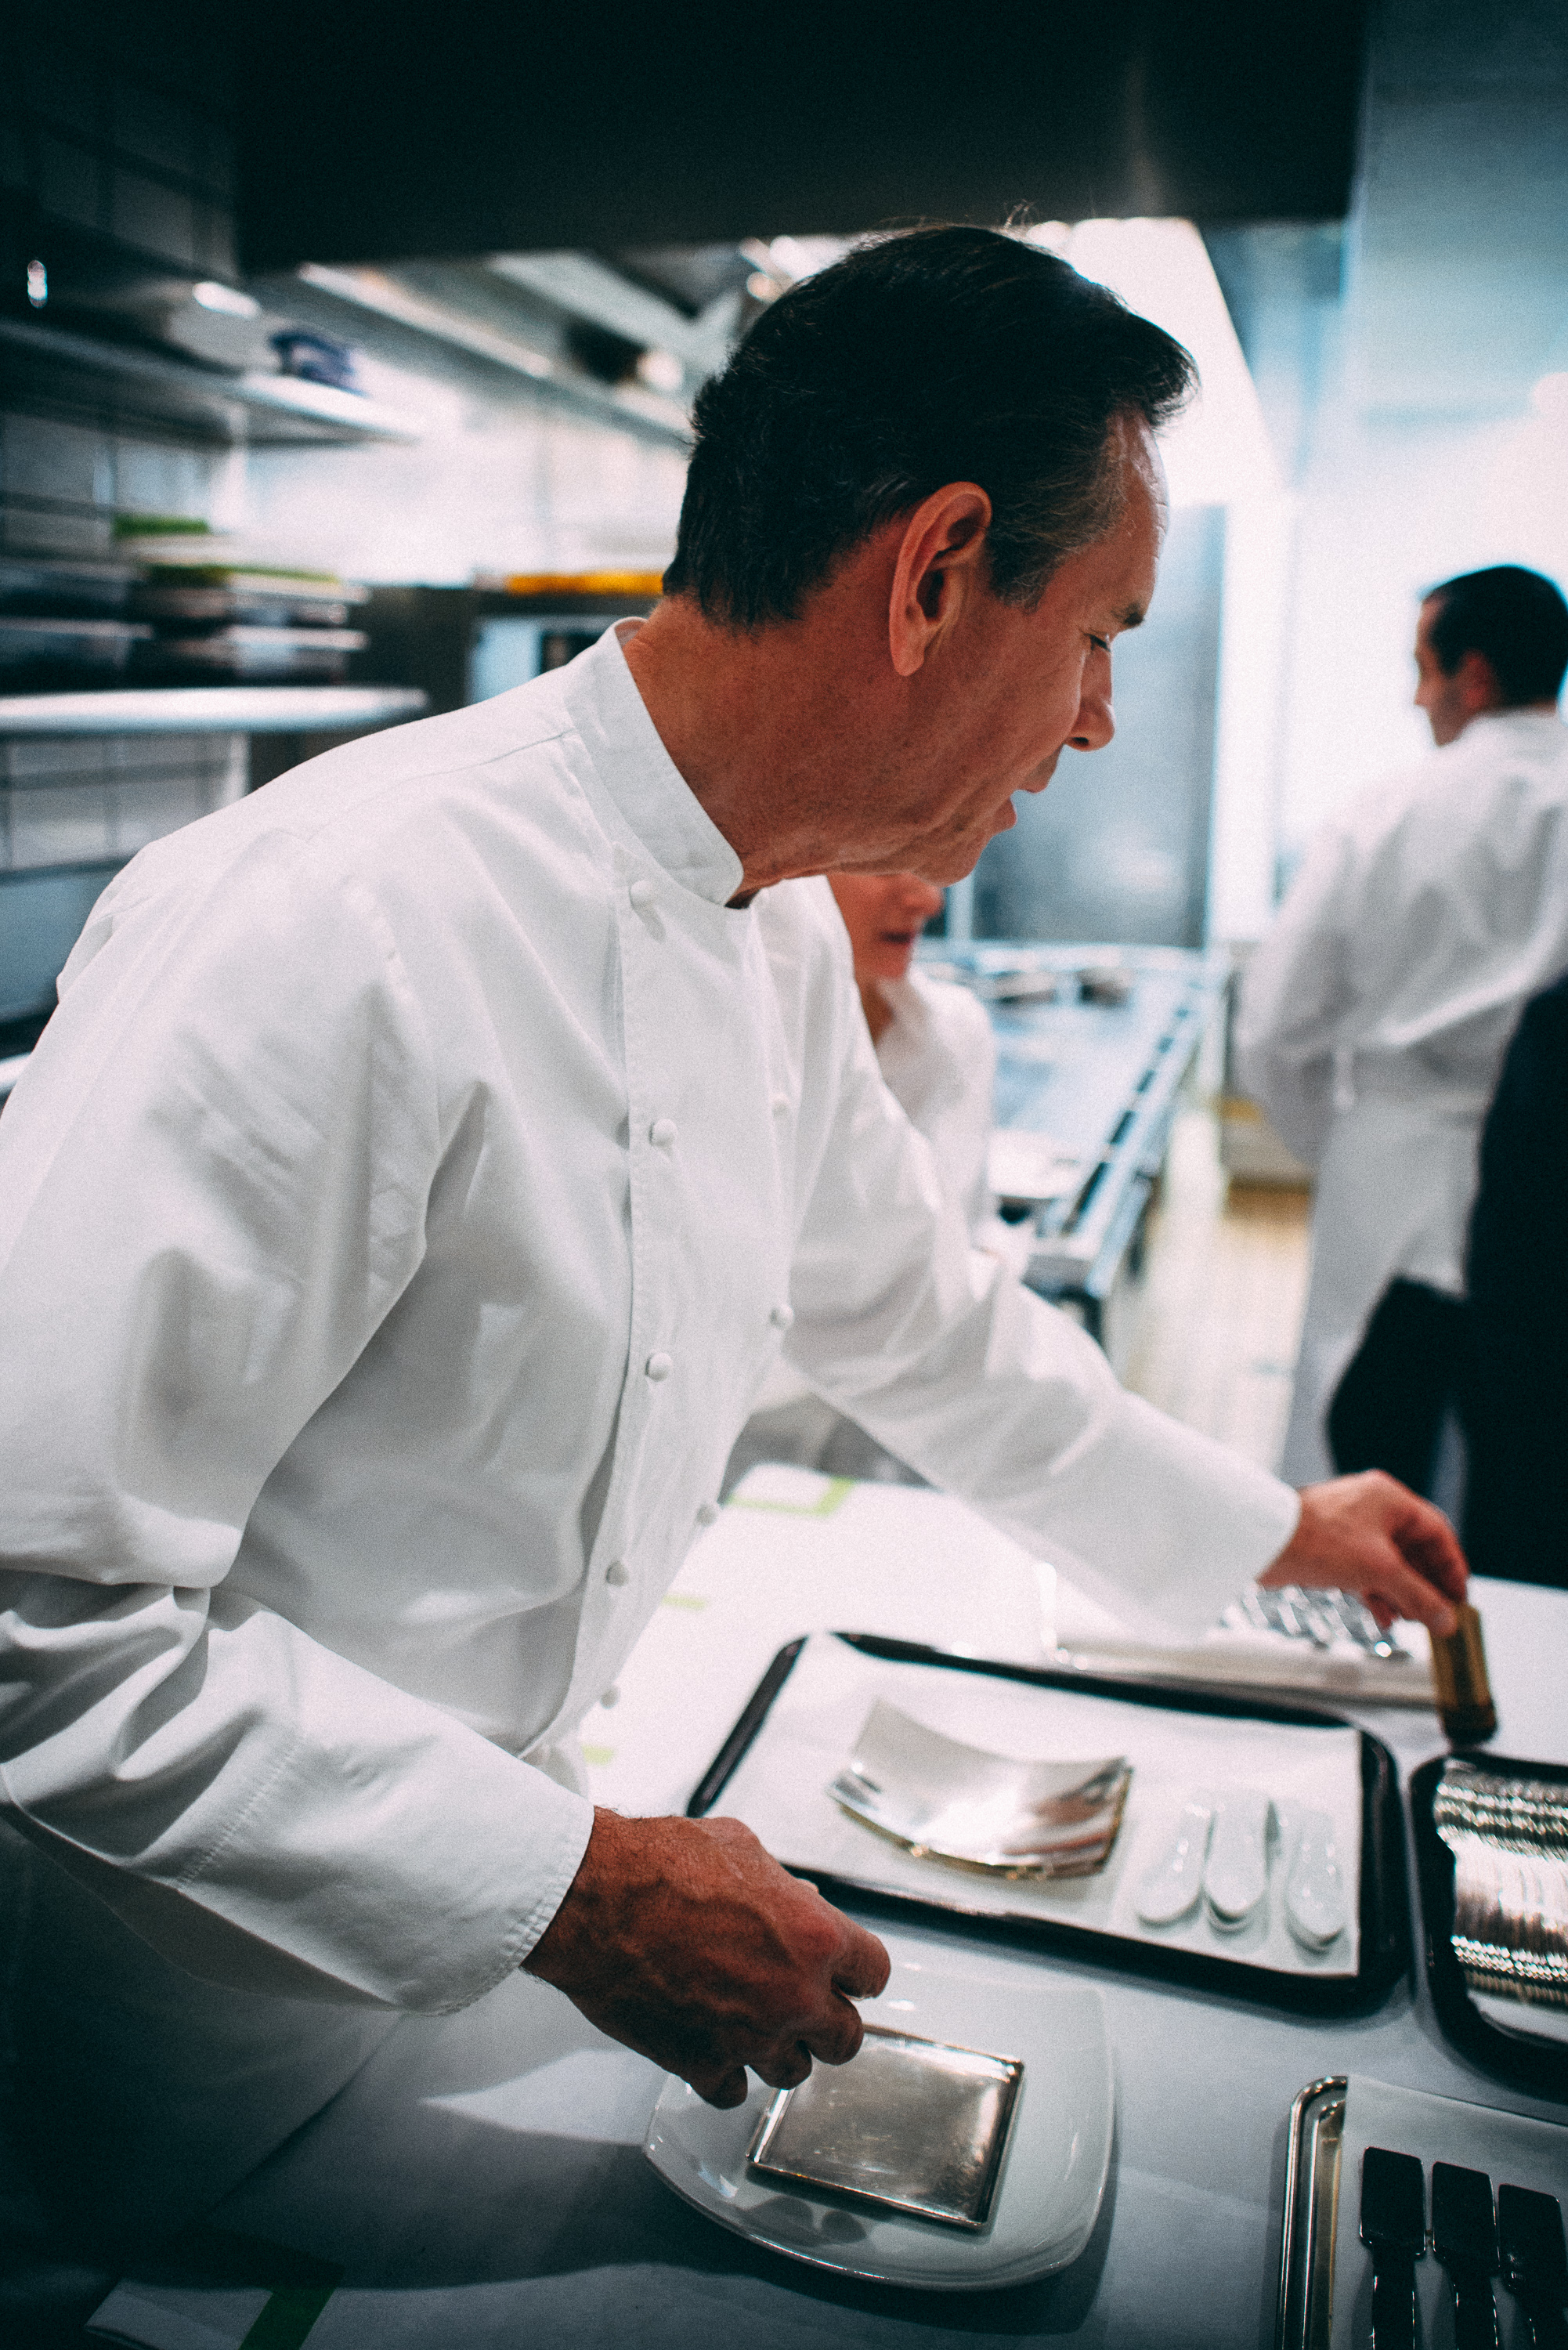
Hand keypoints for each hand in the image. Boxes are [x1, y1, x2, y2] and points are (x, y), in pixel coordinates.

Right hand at [524, 1808, 889, 2107]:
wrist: (594, 1900)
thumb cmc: (659, 1866)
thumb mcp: (742, 1849)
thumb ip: (783, 1887)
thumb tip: (798, 1903)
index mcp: (815, 1937)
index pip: (874, 1975)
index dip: (858, 1972)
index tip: (846, 1973)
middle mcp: (793, 1995)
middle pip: (846, 2039)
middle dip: (828, 2020)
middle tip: (806, 2004)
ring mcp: (749, 2038)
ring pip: (793, 2073)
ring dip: (780, 2049)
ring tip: (758, 2025)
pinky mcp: (701, 2064)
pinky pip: (734, 2093)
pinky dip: (727, 2074)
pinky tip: (715, 2046)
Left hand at [1260, 1470, 1467, 1635]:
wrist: (1263, 1543)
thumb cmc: (1315, 1540)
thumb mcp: (1379, 1571)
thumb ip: (1418, 1596)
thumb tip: (1447, 1619)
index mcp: (1388, 1499)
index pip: (1436, 1531)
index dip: (1452, 1566)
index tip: (1460, 1596)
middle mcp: (1371, 1509)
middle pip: (1413, 1550)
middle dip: (1426, 1586)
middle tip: (1439, 1614)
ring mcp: (1350, 1529)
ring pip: (1388, 1564)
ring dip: (1402, 1594)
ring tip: (1412, 1621)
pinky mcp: (1331, 1548)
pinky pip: (1365, 1572)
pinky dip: (1377, 1594)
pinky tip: (1384, 1618)